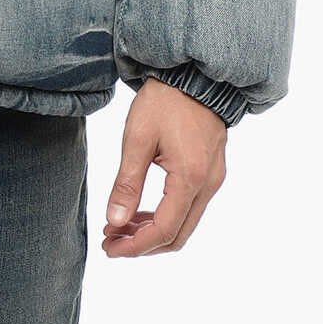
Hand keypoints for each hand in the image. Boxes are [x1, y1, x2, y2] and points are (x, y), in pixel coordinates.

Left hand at [103, 77, 226, 256]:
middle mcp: (208, 185)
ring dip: (152, 232)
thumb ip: (127, 183)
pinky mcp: (211, 173)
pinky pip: (189, 208)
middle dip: (142, 244)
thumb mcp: (137, 139)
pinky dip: (164, 216)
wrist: (194, 75)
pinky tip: (139, 211)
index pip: (164, 230)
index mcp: (190, 178)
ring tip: (118, 227)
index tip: (109, 248)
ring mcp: (213, 180)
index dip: (135, 246)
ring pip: (184, 224)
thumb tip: (114, 222)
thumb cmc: (164, 101)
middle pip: (177, 235)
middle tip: (110, 241)